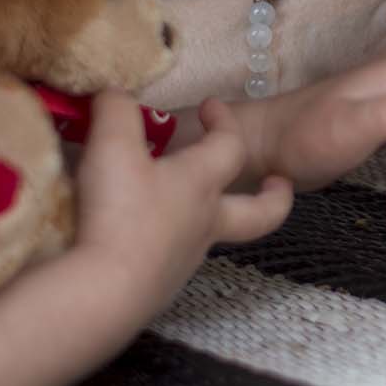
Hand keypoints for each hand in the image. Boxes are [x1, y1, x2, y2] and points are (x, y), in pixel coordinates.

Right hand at [72, 91, 292, 324]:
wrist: (106, 293)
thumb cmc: (120, 212)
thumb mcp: (113, 147)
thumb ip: (116, 112)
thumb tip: (114, 92)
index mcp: (201, 182)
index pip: (229, 145)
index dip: (222, 121)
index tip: (211, 106)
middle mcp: (205, 222)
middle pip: (259, 212)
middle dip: (273, 196)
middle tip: (278, 183)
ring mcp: (186, 260)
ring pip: (213, 237)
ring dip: (209, 220)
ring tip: (182, 209)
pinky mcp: (160, 289)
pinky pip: (172, 262)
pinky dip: (165, 248)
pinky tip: (139, 245)